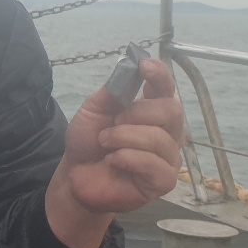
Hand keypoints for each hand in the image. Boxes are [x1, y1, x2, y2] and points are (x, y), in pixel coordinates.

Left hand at [44, 58, 184, 247]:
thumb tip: (130, 68)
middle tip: (113, 123)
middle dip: (137, 113)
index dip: (160, 74)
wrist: (76, 174)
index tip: (144, 66)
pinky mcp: (163, 181)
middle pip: (171, 110)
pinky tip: (113, 160)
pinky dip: (127, 158)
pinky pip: (154, 164)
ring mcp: (168, 157)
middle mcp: (167, 131)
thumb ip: (114, 91)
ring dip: (124, 137)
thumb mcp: (94, 109)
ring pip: (159, 138)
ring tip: (105, 142)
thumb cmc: (89, 141)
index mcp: (152, 110)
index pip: (167, 87)